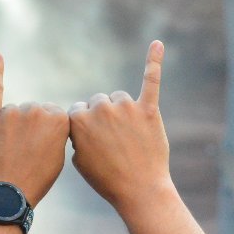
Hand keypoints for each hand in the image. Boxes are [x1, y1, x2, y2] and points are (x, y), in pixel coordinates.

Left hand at [0, 54, 70, 203]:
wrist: (5, 193)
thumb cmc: (35, 178)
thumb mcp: (58, 156)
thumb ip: (55, 131)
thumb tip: (45, 119)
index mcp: (59, 119)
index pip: (54, 115)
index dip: (48, 134)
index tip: (42, 149)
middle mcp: (36, 110)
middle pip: (33, 112)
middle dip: (29, 130)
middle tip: (25, 154)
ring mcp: (12, 111)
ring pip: (14, 112)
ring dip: (11, 129)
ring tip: (9, 152)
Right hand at [68, 41, 176, 215]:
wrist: (140, 190)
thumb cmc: (108, 179)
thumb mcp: (78, 159)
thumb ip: (77, 134)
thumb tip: (80, 121)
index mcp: (77, 120)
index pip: (78, 111)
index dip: (87, 129)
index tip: (96, 146)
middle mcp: (101, 108)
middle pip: (100, 102)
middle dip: (105, 119)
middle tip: (116, 144)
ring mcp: (126, 108)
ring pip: (120, 98)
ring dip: (124, 112)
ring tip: (131, 138)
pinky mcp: (149, 111)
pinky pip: (151, 80)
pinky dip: (154, 61)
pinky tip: (157, 44)